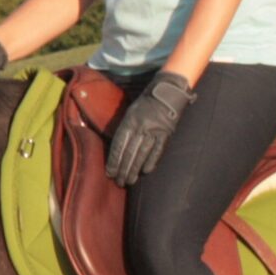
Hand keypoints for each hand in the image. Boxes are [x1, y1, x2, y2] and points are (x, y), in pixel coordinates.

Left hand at [106, 71, 194, 186]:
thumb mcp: (130, 112)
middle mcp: (140, 127)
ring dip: (134, 169)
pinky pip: (158, 150)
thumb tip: (117, 149)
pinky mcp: (166, 133)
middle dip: (123, 169)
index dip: (113, 160)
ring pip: (142, 153)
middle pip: (129, 152)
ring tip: (129, 181)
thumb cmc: (144, 104)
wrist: (165, 93)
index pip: (118, 145)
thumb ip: (124, 129)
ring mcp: (154, 131)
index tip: (109, 172)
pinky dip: (151, 161)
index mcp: (129, 121)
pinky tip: (145, 172)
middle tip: (119, 182)